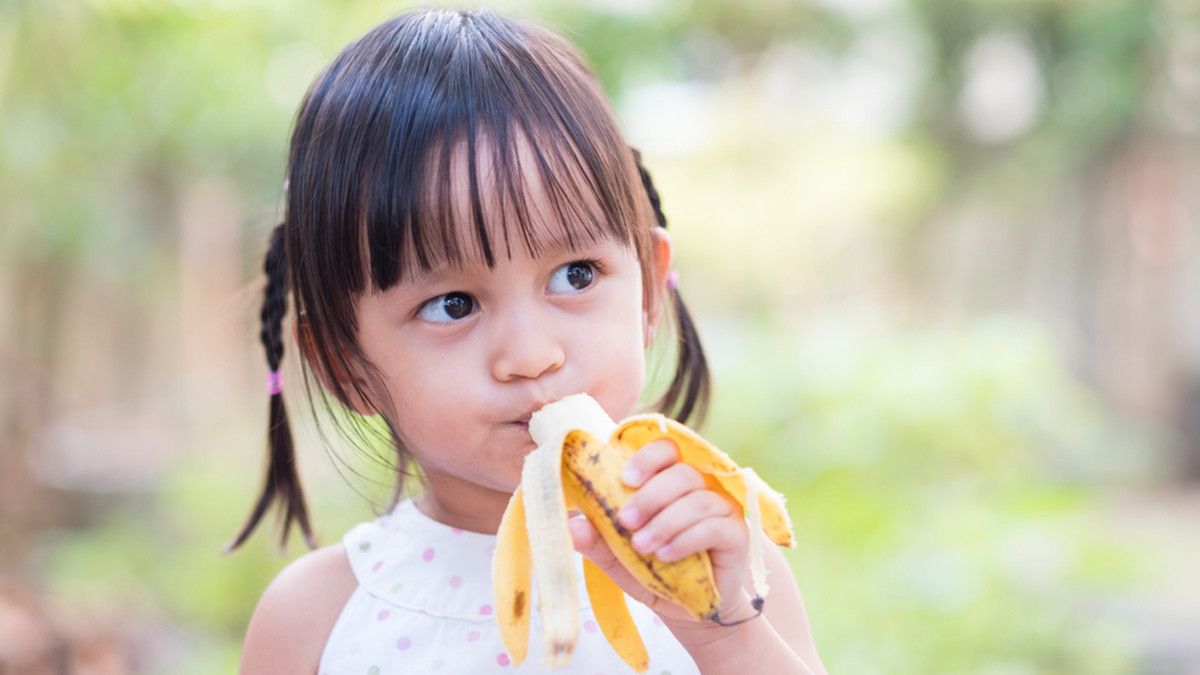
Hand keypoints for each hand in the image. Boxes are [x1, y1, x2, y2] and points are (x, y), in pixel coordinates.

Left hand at [567, 439, 754, 625]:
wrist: (689, 611)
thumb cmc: (656, 573)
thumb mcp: (618, 559)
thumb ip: (598, 540)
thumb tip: (571, 525)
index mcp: (671, 482)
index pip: (666, 449)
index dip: (647, 457)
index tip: (625, 479)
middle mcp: (701, 487)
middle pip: (682, 472)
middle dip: (651, 495)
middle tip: (626, 521)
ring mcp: (722, 508)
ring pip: (697, 499)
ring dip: (665, 522)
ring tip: (643, 547)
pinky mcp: (737, 533)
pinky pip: (714, 526)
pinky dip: (686, 539)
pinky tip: (666, 555)